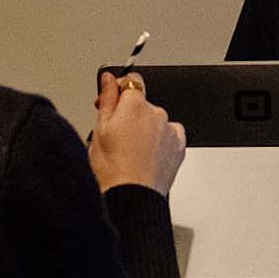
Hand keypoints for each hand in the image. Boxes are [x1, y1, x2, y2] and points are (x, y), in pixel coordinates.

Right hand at [89, 70, 185, 194]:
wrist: (132, 198)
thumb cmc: (112, 171)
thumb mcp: (99, 130)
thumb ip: (107, 99)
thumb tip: (108, 79)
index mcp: (135, 105)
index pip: (132, 80)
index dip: (119, 89)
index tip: (111, 100)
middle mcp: (157, 113)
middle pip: (142, 104)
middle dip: (129, 114)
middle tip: (115, 135)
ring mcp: (170, 130)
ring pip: (155, 121)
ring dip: (144, 129)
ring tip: (130, 152)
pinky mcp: (179, 147)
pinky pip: (169, 135)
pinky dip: (160, 141)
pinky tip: (145, 156)